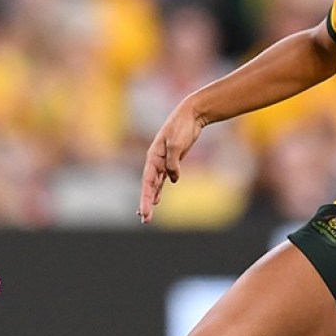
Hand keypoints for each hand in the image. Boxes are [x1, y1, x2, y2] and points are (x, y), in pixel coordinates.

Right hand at [138, 99, 204, 223]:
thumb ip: (172, 163)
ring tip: (146, 215)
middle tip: (145, 220)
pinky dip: (159, 190)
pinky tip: (157, 200)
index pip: (147, 182)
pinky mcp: (172, 162)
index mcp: (153, 157)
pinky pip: (163, 179)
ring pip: (155, 185)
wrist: (191, 115)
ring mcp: (163, 162)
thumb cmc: (181, 127)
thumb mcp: (176, 144)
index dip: (146, 198)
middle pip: (149, 187)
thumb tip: (172, 179)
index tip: (145, 211)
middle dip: (146, 203)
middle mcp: (155, 161)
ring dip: (151, 199)